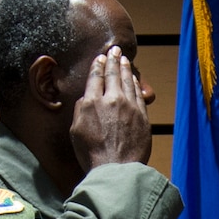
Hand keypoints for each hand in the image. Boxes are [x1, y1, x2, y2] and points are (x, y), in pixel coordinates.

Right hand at [69, 45, 151, 171]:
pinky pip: (139, 95)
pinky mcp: (142, 116)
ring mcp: (129, 107)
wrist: (116, 169)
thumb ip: (80, 110)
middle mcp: (112, 100)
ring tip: (124, 60)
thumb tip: (86, 98)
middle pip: (113, 74)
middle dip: (113, 59)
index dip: (98, 65)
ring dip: (126, 68)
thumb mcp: (75, 131)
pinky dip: (136, 84)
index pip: (96, 77)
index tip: (100, 57)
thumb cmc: (92, 153)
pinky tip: (135, 80)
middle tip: (114, 49)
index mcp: (92, 102)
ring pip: (128, 81)